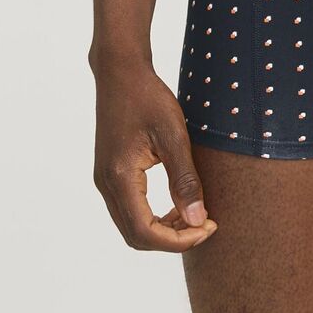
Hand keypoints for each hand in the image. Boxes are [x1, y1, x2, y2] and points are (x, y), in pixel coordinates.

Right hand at [92, 56, 216, 250]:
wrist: (120, 72)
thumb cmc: (148, 98)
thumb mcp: (173, 136)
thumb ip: (185, 180)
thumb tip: (198, 220)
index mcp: (119, 177)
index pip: (145, 232)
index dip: (178, 240)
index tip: (208, 227)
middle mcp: (105, 184)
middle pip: (135, 236)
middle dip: (172, 239)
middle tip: (206, 224)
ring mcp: (104, 180)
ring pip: (131, 226)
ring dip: (162, 229)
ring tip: (195, 216)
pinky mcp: (109, 173)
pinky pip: (128, 210)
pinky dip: (152, 216)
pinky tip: (176, 204)